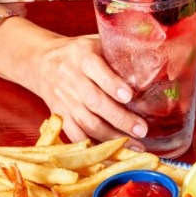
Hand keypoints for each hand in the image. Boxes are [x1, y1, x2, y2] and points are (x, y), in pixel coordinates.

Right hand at [30, 35, 147, 147]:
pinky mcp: (60, 116)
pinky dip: (93, 147)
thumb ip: (119, 52)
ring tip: (135, 146)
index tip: (129, 96)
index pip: (97, 69)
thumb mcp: (96, 43)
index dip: (112, 84)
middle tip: (142, 130)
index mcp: (82, 57)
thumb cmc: (78, 53)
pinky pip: (75, 135)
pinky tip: (112, 154)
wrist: (40, 62)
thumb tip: (155, 63)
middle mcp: (71, 78)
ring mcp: (64, 100)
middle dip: (120, 118)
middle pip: (95, 101)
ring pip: (87, 122)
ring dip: (112, 137)